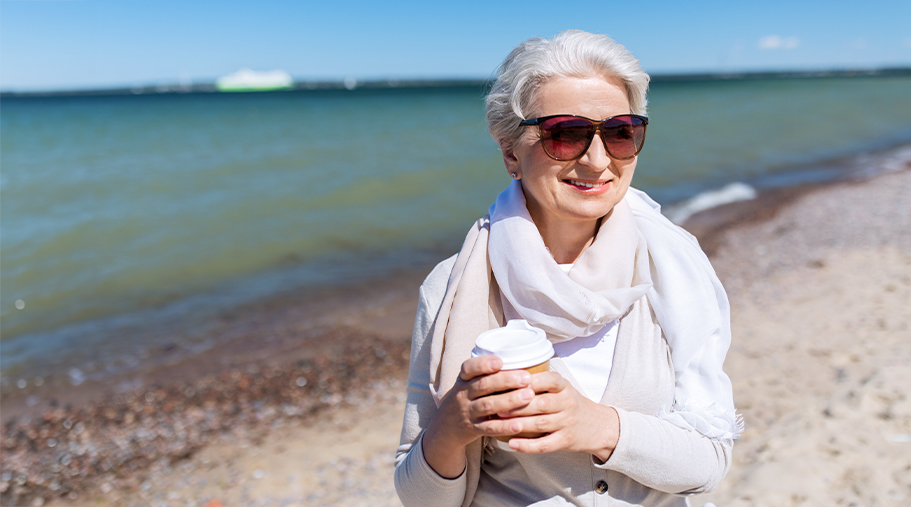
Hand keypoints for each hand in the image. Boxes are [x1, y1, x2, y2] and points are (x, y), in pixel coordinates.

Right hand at [422, 355, 535, 477]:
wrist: (446, 427)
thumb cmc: (466, 398)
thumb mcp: (467, 383)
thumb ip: (485, 373)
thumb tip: (520, 358)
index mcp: (463, 379)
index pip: (468, 368)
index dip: (483, 364)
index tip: (500, 361)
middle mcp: (463, 394)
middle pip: (483, 385)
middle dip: (506, 380)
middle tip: (527, 378)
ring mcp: (467, 412)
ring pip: (488, 405)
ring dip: (509, 400)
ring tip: (529, 396)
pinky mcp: (473, 430)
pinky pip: (489, 428)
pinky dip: (504, 427)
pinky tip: (519, 425)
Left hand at [496, 372, 620, 461]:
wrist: (596, 426)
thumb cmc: (568, 403)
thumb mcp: (561, 387)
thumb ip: (539, 381)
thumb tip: (505, 373)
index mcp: (564, 386)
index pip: (549, 379)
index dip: (530, 380)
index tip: (510, 381)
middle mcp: (567, 403)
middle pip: (541, 403)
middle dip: (517, 404)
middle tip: (495, 404)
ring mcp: (567, 423)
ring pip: (540, 423)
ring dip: (517, 424)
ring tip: (498, 423)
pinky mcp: (565, 441)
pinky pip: (544, 444)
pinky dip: (527, 445)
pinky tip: (512, 443)